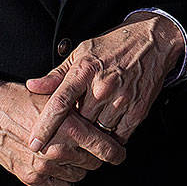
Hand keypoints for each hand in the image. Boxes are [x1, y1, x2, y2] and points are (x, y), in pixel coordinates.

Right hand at [0, 78, 119, 185]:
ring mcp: (45, 167)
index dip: (116, 153)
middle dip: (93, 156)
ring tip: (65, 151)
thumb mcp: (58, 97)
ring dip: (75, 166)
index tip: (118, 154)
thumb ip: (82, 110)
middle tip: (85, 146)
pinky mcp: (31, 177)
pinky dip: (60, 178)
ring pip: (78, 176)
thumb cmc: (21, 101)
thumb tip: (105, 116)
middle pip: (93, 164)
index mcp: (70, 129)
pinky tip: (54, 164)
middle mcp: (59, 150)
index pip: (106, 150)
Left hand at [26, 12, 185, 152]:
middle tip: (72, 126)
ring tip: (94, 121)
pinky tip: (109, 124)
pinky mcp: (138, 110)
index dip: (45, 126)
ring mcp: (122, 99)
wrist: (154, 41)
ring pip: (98, 132)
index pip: (60, 102)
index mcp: (85, 70)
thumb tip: (32, 86)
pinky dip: (112, 134)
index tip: (33, 144)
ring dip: (93, 132)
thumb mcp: (82, 52)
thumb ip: (57, 74)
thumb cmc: (113, 46)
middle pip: (79, 123)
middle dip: (73, 128)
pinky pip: (119, 135)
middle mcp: (103, 86)